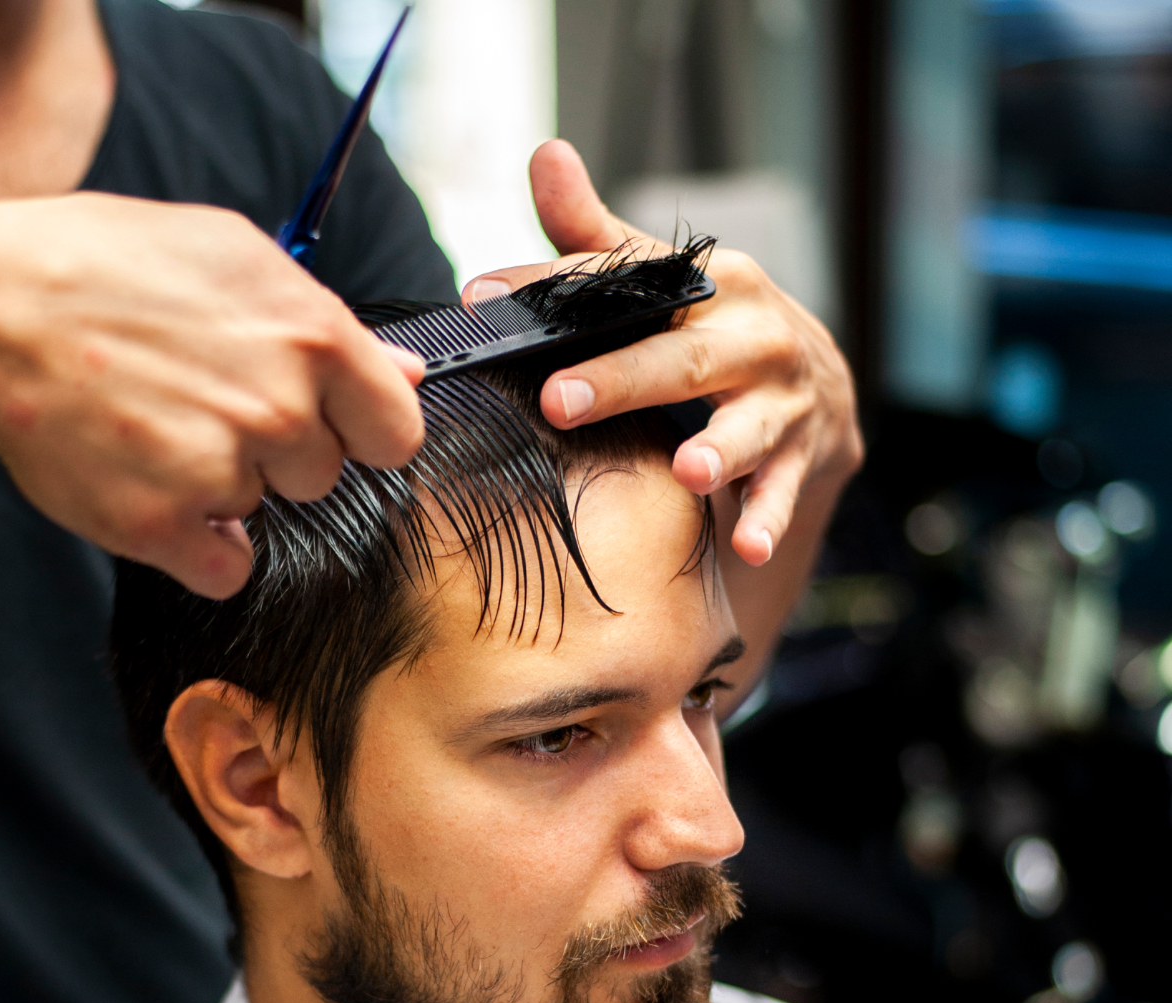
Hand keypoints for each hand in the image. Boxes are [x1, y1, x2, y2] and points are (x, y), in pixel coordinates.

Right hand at [0, 193, 424, 597]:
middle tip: (205, 403)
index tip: (334, 425)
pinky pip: (226, 568)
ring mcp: (222, 468)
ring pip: (263, 510)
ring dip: (222, 486)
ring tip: (160, 425)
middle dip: (277, 452)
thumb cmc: (106, 269)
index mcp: (311, 336)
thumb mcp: (232, 256)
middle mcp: (278, 406)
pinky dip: (194, 542)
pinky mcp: (165, 524)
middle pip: (323, 474)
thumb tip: (405, 372)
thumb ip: (328, 322)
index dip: (364, 431)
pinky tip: (152, 485)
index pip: (398, 431)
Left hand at [462, 140, 862, 566]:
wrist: (818, 388)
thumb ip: (600, 241)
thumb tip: (545, 155)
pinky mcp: (801, 457)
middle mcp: (754, 336)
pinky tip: (747, 547)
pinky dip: (768, 520)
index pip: (625, 284)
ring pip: (746, 428)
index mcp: (713, 285)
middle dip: (622, 380)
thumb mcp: (667, 286)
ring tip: (689, 471)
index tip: (483, 296)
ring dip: (720, 451)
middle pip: (681, 358)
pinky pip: (782, 493)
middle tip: (562, 401)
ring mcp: (782, 401)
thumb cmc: (717, 332)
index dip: (555, 287)